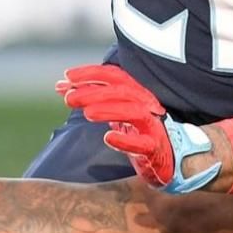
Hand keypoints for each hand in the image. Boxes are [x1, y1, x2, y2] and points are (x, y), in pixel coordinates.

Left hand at [56, 64, 219, 193]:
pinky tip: (108, 138)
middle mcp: (145, 105)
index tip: (67, 75)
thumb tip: (60, 85)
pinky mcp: (155, 149)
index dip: (91, 73)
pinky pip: (142, 144)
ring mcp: (152, 127)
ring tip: (86, 113)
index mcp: (136, 94)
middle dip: (94, 92)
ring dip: (108, 110)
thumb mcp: (114, 113)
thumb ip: (90, 99)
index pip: (115, 76)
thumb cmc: (139, 133)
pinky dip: (125, 141)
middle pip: (121, 91)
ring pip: (132, 112)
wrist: (172, 158)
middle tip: (69, 97)